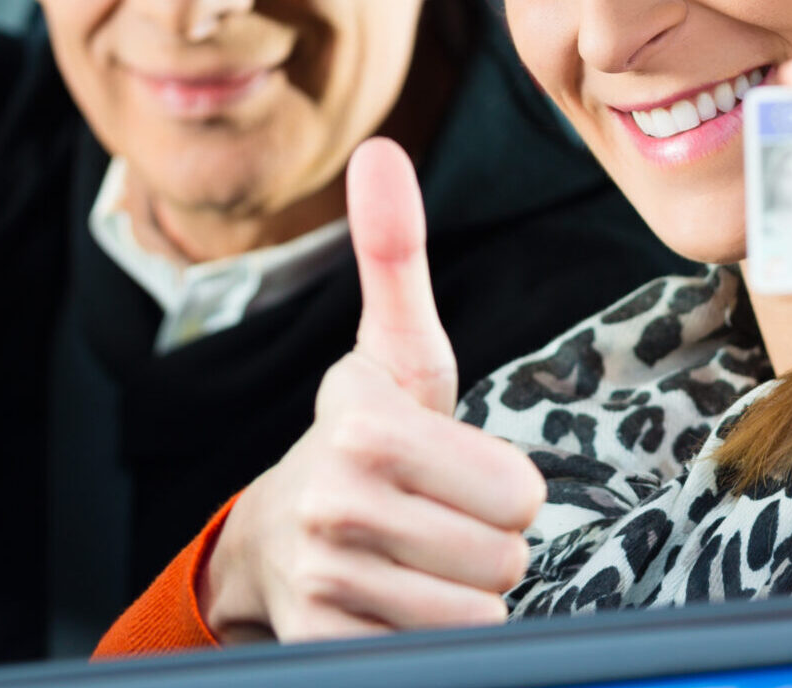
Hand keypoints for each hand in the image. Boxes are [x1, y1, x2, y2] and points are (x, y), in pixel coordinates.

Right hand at [201, 138, 544, 641]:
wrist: (273, 535)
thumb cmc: (361, 436)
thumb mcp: (393, 349)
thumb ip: (396, 254)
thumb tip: (381, 153)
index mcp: (364, 428)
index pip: (518, 492)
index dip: (505, 485)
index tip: (460, 471)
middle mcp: (337, 504)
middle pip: (504, 555)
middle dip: (488, 540)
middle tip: (441, 516)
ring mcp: (326, 580)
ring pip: (478, 609)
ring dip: (465, 590)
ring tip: (421, 556)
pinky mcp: (324, 642)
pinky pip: (441, 652)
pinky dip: (431, 634)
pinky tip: (395, 599)